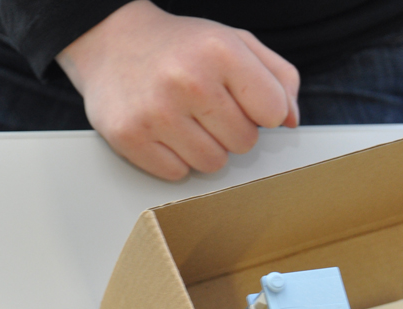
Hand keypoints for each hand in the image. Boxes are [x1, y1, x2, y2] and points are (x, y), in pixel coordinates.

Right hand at [57, 0, 299, 180]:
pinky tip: (165, 132)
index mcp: (221, 51)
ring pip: (213, 164)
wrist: (111, 42)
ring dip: (206, 148)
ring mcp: (157, 112)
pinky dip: (176, 158)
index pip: (272, 111)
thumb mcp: (235, 42)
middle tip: (208, 108)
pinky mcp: (131, 137)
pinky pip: (177, 173)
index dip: (261, 110)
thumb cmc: (180, 47)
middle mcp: (189, 81)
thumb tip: (290, 121)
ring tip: (187, 120)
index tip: (243, 100)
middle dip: (232, 129)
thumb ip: (277, 76)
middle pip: (244, 143)